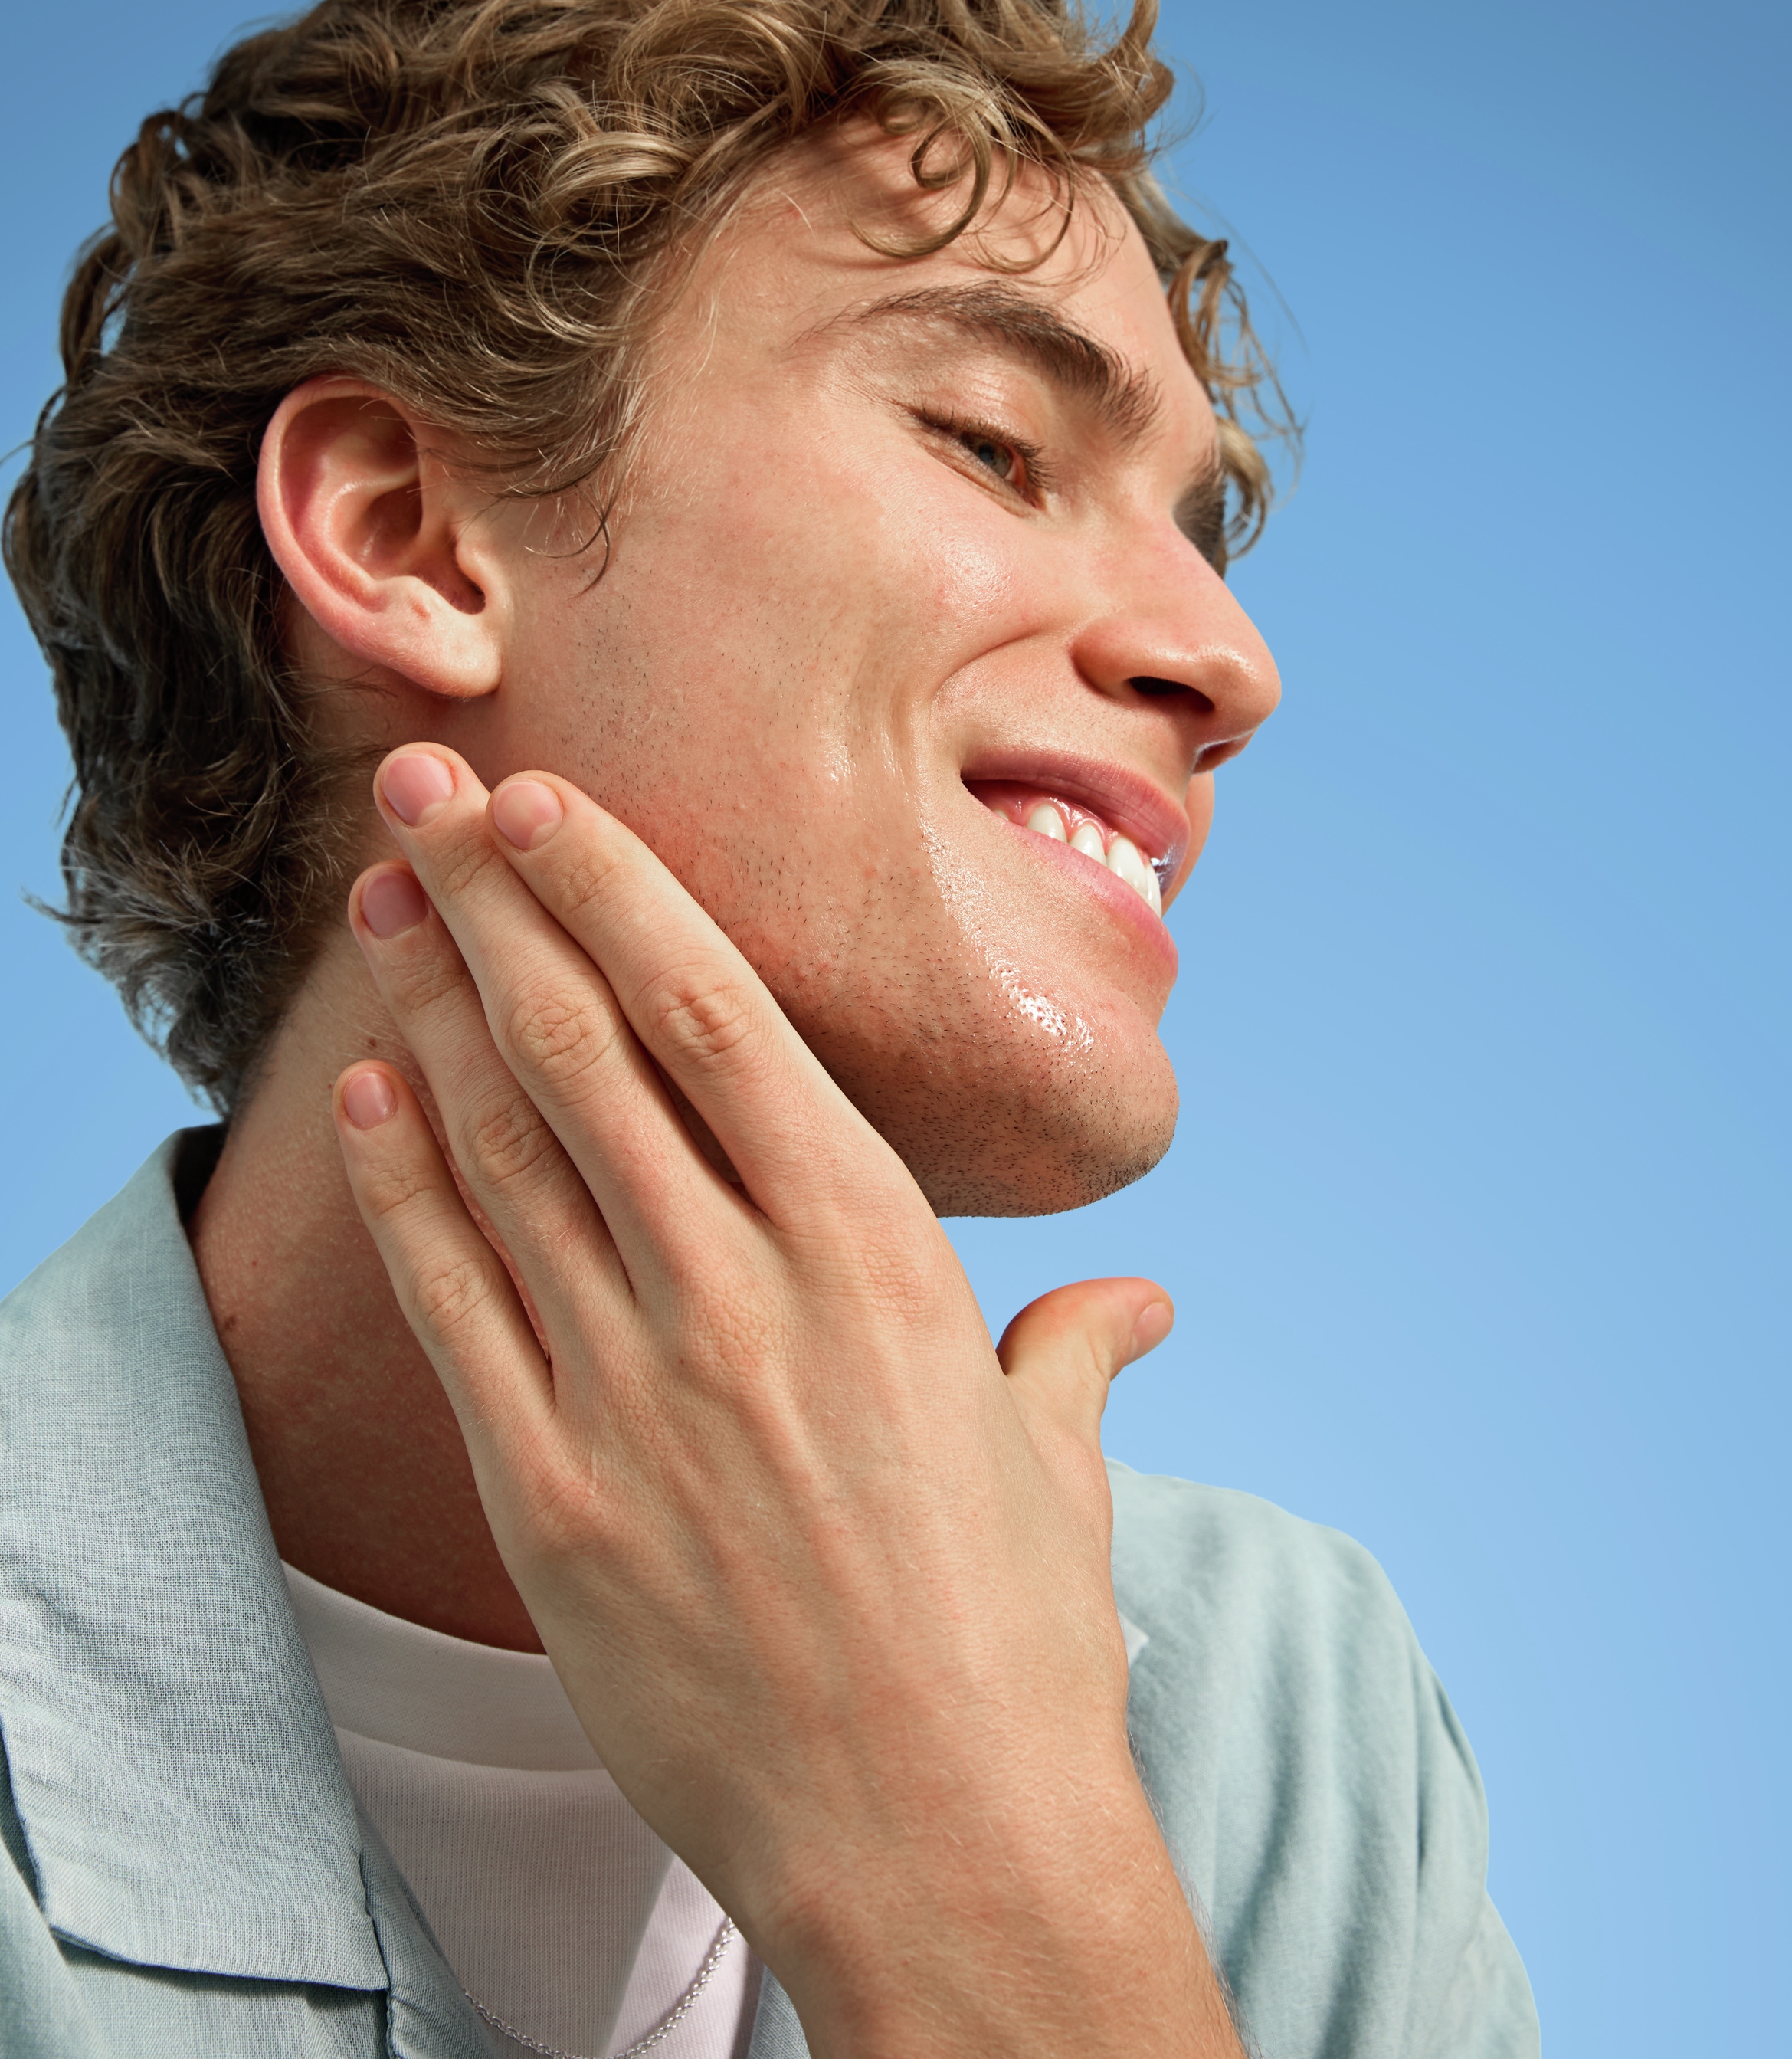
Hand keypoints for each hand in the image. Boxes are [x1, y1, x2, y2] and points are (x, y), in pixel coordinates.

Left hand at [332, 745, 1241, 2058]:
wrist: (936, 1850)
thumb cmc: (1012, 1647)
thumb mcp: (1054, 1470)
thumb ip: (1074, 1356)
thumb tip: (1139, 1304)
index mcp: (876, 1254)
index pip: (723, 1019)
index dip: (621, 895)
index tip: (548, 804)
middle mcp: (745, 1294)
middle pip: (591, 1048)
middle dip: (498, 901)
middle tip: (422, 788)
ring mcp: (637, 1390)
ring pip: (509, 1150)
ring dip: (434, 1012)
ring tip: (384, 907)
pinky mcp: (552, 1496)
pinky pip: (454, 1305)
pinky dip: (404, 1190)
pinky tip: (368, 1099)